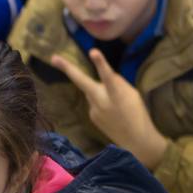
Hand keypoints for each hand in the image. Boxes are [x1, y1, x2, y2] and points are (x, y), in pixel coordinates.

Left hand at [51, 48, 167, 169]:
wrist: (135, 142)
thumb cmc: (138, 114)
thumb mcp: (132, 94)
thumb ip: (117, 83)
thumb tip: (105, 75)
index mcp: (117, 94)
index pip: (108, 76)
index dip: (101, 64)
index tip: (93, 51)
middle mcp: (102, 102)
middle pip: (83, 82)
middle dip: (67, 69)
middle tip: (54, 58)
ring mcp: (94, 110)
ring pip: (90, 91)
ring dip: (96, 89)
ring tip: (116, 103)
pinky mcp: (91, 117)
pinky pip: (94, 102)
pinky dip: (100, 101)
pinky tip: (112, 111)